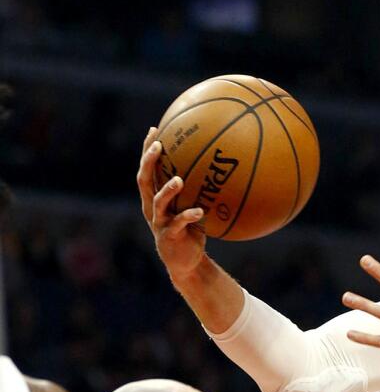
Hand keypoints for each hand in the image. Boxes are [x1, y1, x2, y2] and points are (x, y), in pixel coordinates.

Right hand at [136, 127, 206, 280]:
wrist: (186, 262)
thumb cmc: (192, 230)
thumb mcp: (194, 205)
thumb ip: (199, 189)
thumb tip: (221, 166)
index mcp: (155, 197)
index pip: (148, 169)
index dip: (147, 150)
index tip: (155, 129)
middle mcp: (152, 207)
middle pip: (144, 180)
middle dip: (149, 161)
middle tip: (158, 145)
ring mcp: (159, 222)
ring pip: (158, 202)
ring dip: (167, 189)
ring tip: (178, 179)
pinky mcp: (169, 237)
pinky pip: (178, 224)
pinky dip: (188, 216)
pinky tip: (200, 211)